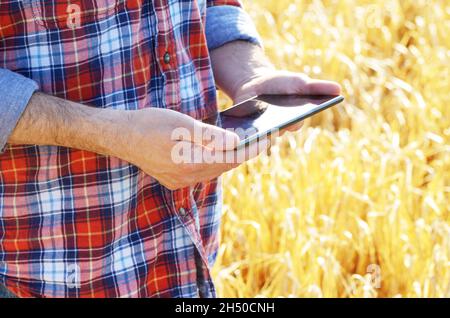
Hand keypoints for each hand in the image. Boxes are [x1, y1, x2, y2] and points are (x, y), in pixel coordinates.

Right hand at [8, 92, 266, 189]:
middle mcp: (187, 177)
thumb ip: (210, 136)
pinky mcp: (173, 180)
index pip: (231, 158)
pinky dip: (215, 161)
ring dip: (230, 158)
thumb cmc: (148, 124)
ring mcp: (179, 181)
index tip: (269, 138)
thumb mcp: (181, 124)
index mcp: (190, 163)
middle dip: (245, 153)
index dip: (252, 148)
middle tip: (263, 139)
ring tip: (247, 143)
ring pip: (215, 170)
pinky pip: (202, 171)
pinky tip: (220, 150)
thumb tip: (236, 142)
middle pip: (225, 166)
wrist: (118, 136)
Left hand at [232, 70, 341, 132]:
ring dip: (258, 131)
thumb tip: (338, 89)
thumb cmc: (282, 84)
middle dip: (275, 126)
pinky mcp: (247, 131)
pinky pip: (246, 135)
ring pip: (261, 135)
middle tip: (272, 122)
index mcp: (294, 119)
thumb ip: (316, 87)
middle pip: (278, 131)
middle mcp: (280, 129)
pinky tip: (240, 126)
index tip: (293, 117)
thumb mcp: (299, 82)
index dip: (294, 121)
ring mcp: (263, 131)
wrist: (256, 84)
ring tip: (254, 125)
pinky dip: (244, 131)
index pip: (296, 123)